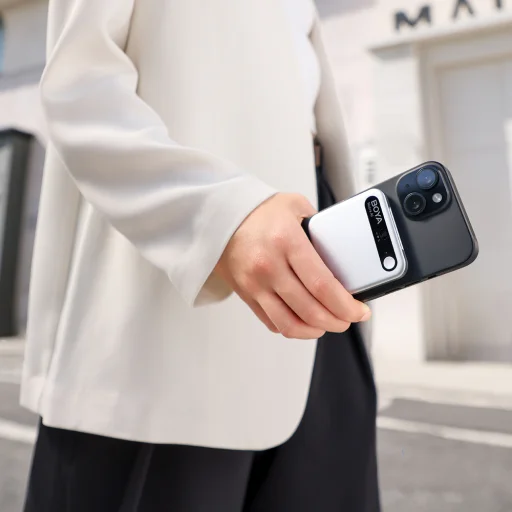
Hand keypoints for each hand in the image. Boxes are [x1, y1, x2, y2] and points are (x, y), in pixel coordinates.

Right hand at [215, 193, 371, 339]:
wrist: (219, 217)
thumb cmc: (259, 212)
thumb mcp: (295, 206)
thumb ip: (321, 226)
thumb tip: (343, 250)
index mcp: (286, 241)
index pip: (322, 285)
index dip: (346, 305)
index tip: (360, 310)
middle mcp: (268, 266)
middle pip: (310, 310)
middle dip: (338, 321)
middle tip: (349, 318)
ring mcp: (255, 284)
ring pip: (290, 325)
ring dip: (316, 330)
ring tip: (329, 323)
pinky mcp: (246, 295)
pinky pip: (273, 323)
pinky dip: (294, 328)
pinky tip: (305, 321)